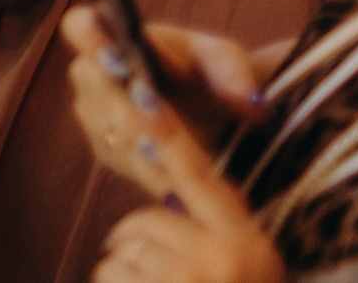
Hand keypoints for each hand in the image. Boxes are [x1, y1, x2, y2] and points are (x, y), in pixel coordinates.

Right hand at [63, 8, 269, 192]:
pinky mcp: (110, 153)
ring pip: (112, 130)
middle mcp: (92, 75)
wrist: (219, 115)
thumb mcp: (227, 60)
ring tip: (174, 152)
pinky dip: (157, 170)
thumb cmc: (213, 74)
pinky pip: (128, 163)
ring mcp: (95, 117)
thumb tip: (244, 100)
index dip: (89, 39)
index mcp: (110, 35)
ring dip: (144, 142)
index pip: (79, 27)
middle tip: (153, 111)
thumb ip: (233, 71)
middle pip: (96, 87)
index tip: (117, 54)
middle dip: (127, 101)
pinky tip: (183, 177)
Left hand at [89, 99, 282, 282]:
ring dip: (130, 273)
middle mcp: (224, 257)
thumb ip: (212, 230)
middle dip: (142, 243)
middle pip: (145, 219)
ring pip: (122, 247)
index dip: (167, 134)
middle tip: (167, 276)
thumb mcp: (247, 270)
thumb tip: (163, 189)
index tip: (141, 92)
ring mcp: (190, 277)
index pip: (200, 176)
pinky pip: (108, 272)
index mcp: (249, 244)